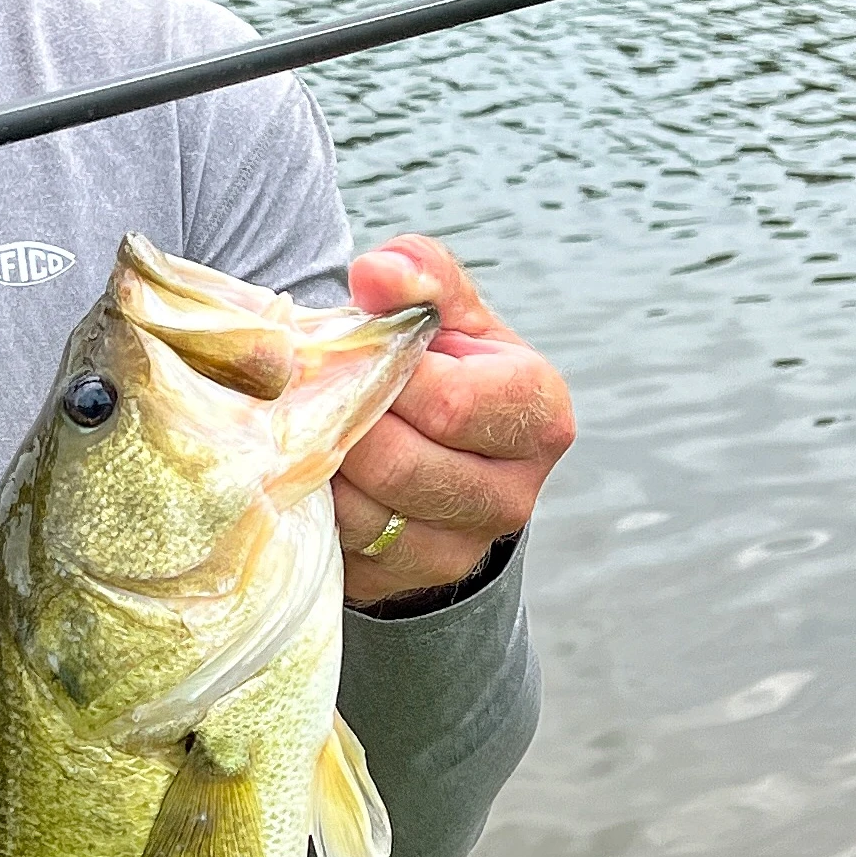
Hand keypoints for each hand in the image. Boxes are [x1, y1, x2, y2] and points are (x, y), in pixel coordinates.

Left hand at [332, 236, 572, 609]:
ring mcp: (463, 548)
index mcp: (540, 416)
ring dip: (324, 464)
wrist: (436, 444)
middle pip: (402, 464)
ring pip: (365, 512)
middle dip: (348, 420)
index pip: (451, 403)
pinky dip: (319, 506)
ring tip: (315, 426)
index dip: (392, 374)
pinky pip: (342, 548)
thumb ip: (420, 275)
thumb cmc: (444, 360)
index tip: (364, 352)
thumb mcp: (446, 308)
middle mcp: (514, 495)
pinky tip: (317, 470)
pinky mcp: (409, 580)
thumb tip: (376, 275)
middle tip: (318, 390)